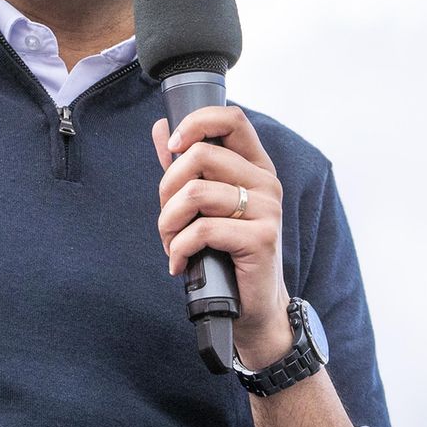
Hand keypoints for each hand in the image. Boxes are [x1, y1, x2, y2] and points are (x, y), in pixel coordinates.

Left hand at [152, 107, 291, 367]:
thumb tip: (159, 127)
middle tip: (166, 219)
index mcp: (255, 166)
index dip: (195, 123)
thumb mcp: (204, 205)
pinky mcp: (261, 238)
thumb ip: (184, 166)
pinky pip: (202, 230)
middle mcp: (266, 182)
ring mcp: (267, 209)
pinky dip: (179, 248)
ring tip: (171, 244)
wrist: (254, 307)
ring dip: (168, 222)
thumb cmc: (226, 253)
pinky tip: (179, 263)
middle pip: (201, 155)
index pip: (232, 118)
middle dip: (167, 188)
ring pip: (196, 192)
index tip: (171, 148)